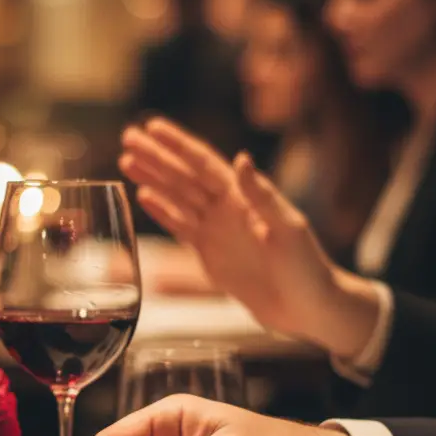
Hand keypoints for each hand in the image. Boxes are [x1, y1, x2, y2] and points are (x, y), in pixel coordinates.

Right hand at [119, 119, 380, 356]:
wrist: (308, 309)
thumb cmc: (307, 268)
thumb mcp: (288, 229)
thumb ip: (262, 195)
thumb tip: (241, 159)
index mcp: (245, 198)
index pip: (204, 164)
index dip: (178, 145)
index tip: (153, 126)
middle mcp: (227, 208)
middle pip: (184, 176)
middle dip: (156, 156)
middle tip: (128, 136)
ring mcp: (217, 230)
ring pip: (177, 197)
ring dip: (153, 178)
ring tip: (127, 161)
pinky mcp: (209, 253)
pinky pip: (180, 226)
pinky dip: (162, 211)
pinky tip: (143, 197)